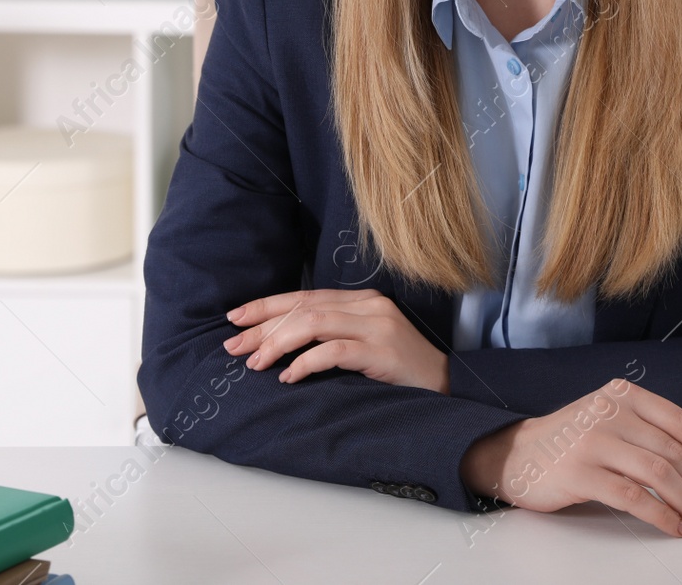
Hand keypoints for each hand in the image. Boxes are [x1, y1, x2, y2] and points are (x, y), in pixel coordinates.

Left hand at [222, 288, 450, 393]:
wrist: (447, 386)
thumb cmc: (399, 370)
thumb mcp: (364, 344)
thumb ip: (333, 335)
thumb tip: (281, 344)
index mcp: (363, 299)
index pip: (306, 295)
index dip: (267, 306)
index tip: (236, 319)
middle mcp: (369, 305)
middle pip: (304, 307)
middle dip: (263, 326)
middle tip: (234, 346)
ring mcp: (378, 325)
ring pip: (314, 323)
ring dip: (278, 343)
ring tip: (256, 363)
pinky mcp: (382, 350)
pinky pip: (334, 350)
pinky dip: (306, 362)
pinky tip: (289, 377)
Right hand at [460, 378, 681, 536]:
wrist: (516, 453)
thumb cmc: (572, 442)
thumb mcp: (611, 418)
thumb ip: (649, 430)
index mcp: (625, 396)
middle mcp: (611, 412)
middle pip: (675, 453)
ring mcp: (594, 441)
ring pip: (660, 475)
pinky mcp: (579, 473)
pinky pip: (634, 498)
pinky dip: (662, 517)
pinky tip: (674, 528)